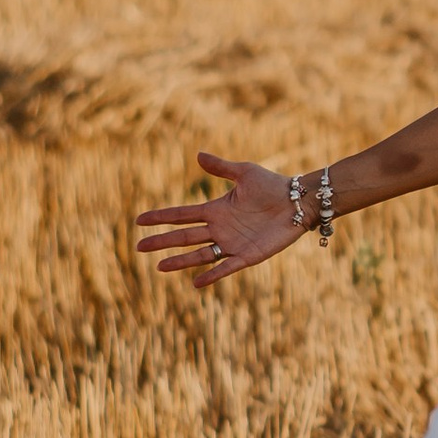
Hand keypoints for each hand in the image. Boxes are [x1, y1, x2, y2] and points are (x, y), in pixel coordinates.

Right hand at [135, 156, 302, 288]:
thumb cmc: (273, 185)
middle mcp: (219, 229)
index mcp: (216, 210)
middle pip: (184, 237)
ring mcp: (232, 243)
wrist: (299, 202)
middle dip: (161, 242)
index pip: (181, 215)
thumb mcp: (244, 172)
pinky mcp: (248, 255)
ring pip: (199, 255)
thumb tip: (198, 155)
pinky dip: (212, 275)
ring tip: (159, 267)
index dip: (161, 217)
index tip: (140, 221)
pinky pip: (226, 267)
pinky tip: (196, 282)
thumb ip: (221, 167)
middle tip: (138, 247)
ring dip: (180, 261)